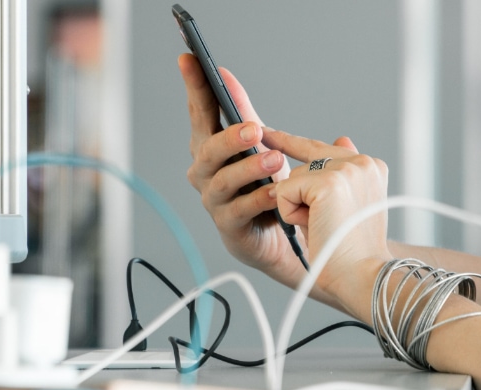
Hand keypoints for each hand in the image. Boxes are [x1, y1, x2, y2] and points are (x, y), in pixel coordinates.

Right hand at [178, 53, 300, 284]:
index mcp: (213, 147)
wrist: (290, 239)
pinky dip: (259, 201)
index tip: (190, 58)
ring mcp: (214, 201)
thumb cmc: (274, 187)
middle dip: (228, 137)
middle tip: (254, 129)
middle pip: (205, 148)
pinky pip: (239, 211)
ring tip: (275, 161)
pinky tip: (279, 194)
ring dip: (248, 169)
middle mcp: (206, 172)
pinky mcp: (229, 227)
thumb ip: (249, 115)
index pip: (200, 112)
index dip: (194, 87)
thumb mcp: (265, 146)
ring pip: (221, 180)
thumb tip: (230, 75)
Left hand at [264, 130, 393, 292]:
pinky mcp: (328, 182)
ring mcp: (347, 169)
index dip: (292, 143)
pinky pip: (286, 190)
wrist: (360, 275)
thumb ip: (338, 174)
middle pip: (305, 162)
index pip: (324, 147)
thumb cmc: (351, 250)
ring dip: (297, 206)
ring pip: (294, 177)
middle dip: (298, 193)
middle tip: (318, 220)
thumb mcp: (346, 205)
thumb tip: (341, 138)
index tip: (269, 133)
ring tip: (322, 227)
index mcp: (371, 166)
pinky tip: (314, 226)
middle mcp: (363, 162)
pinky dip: (291, 213)